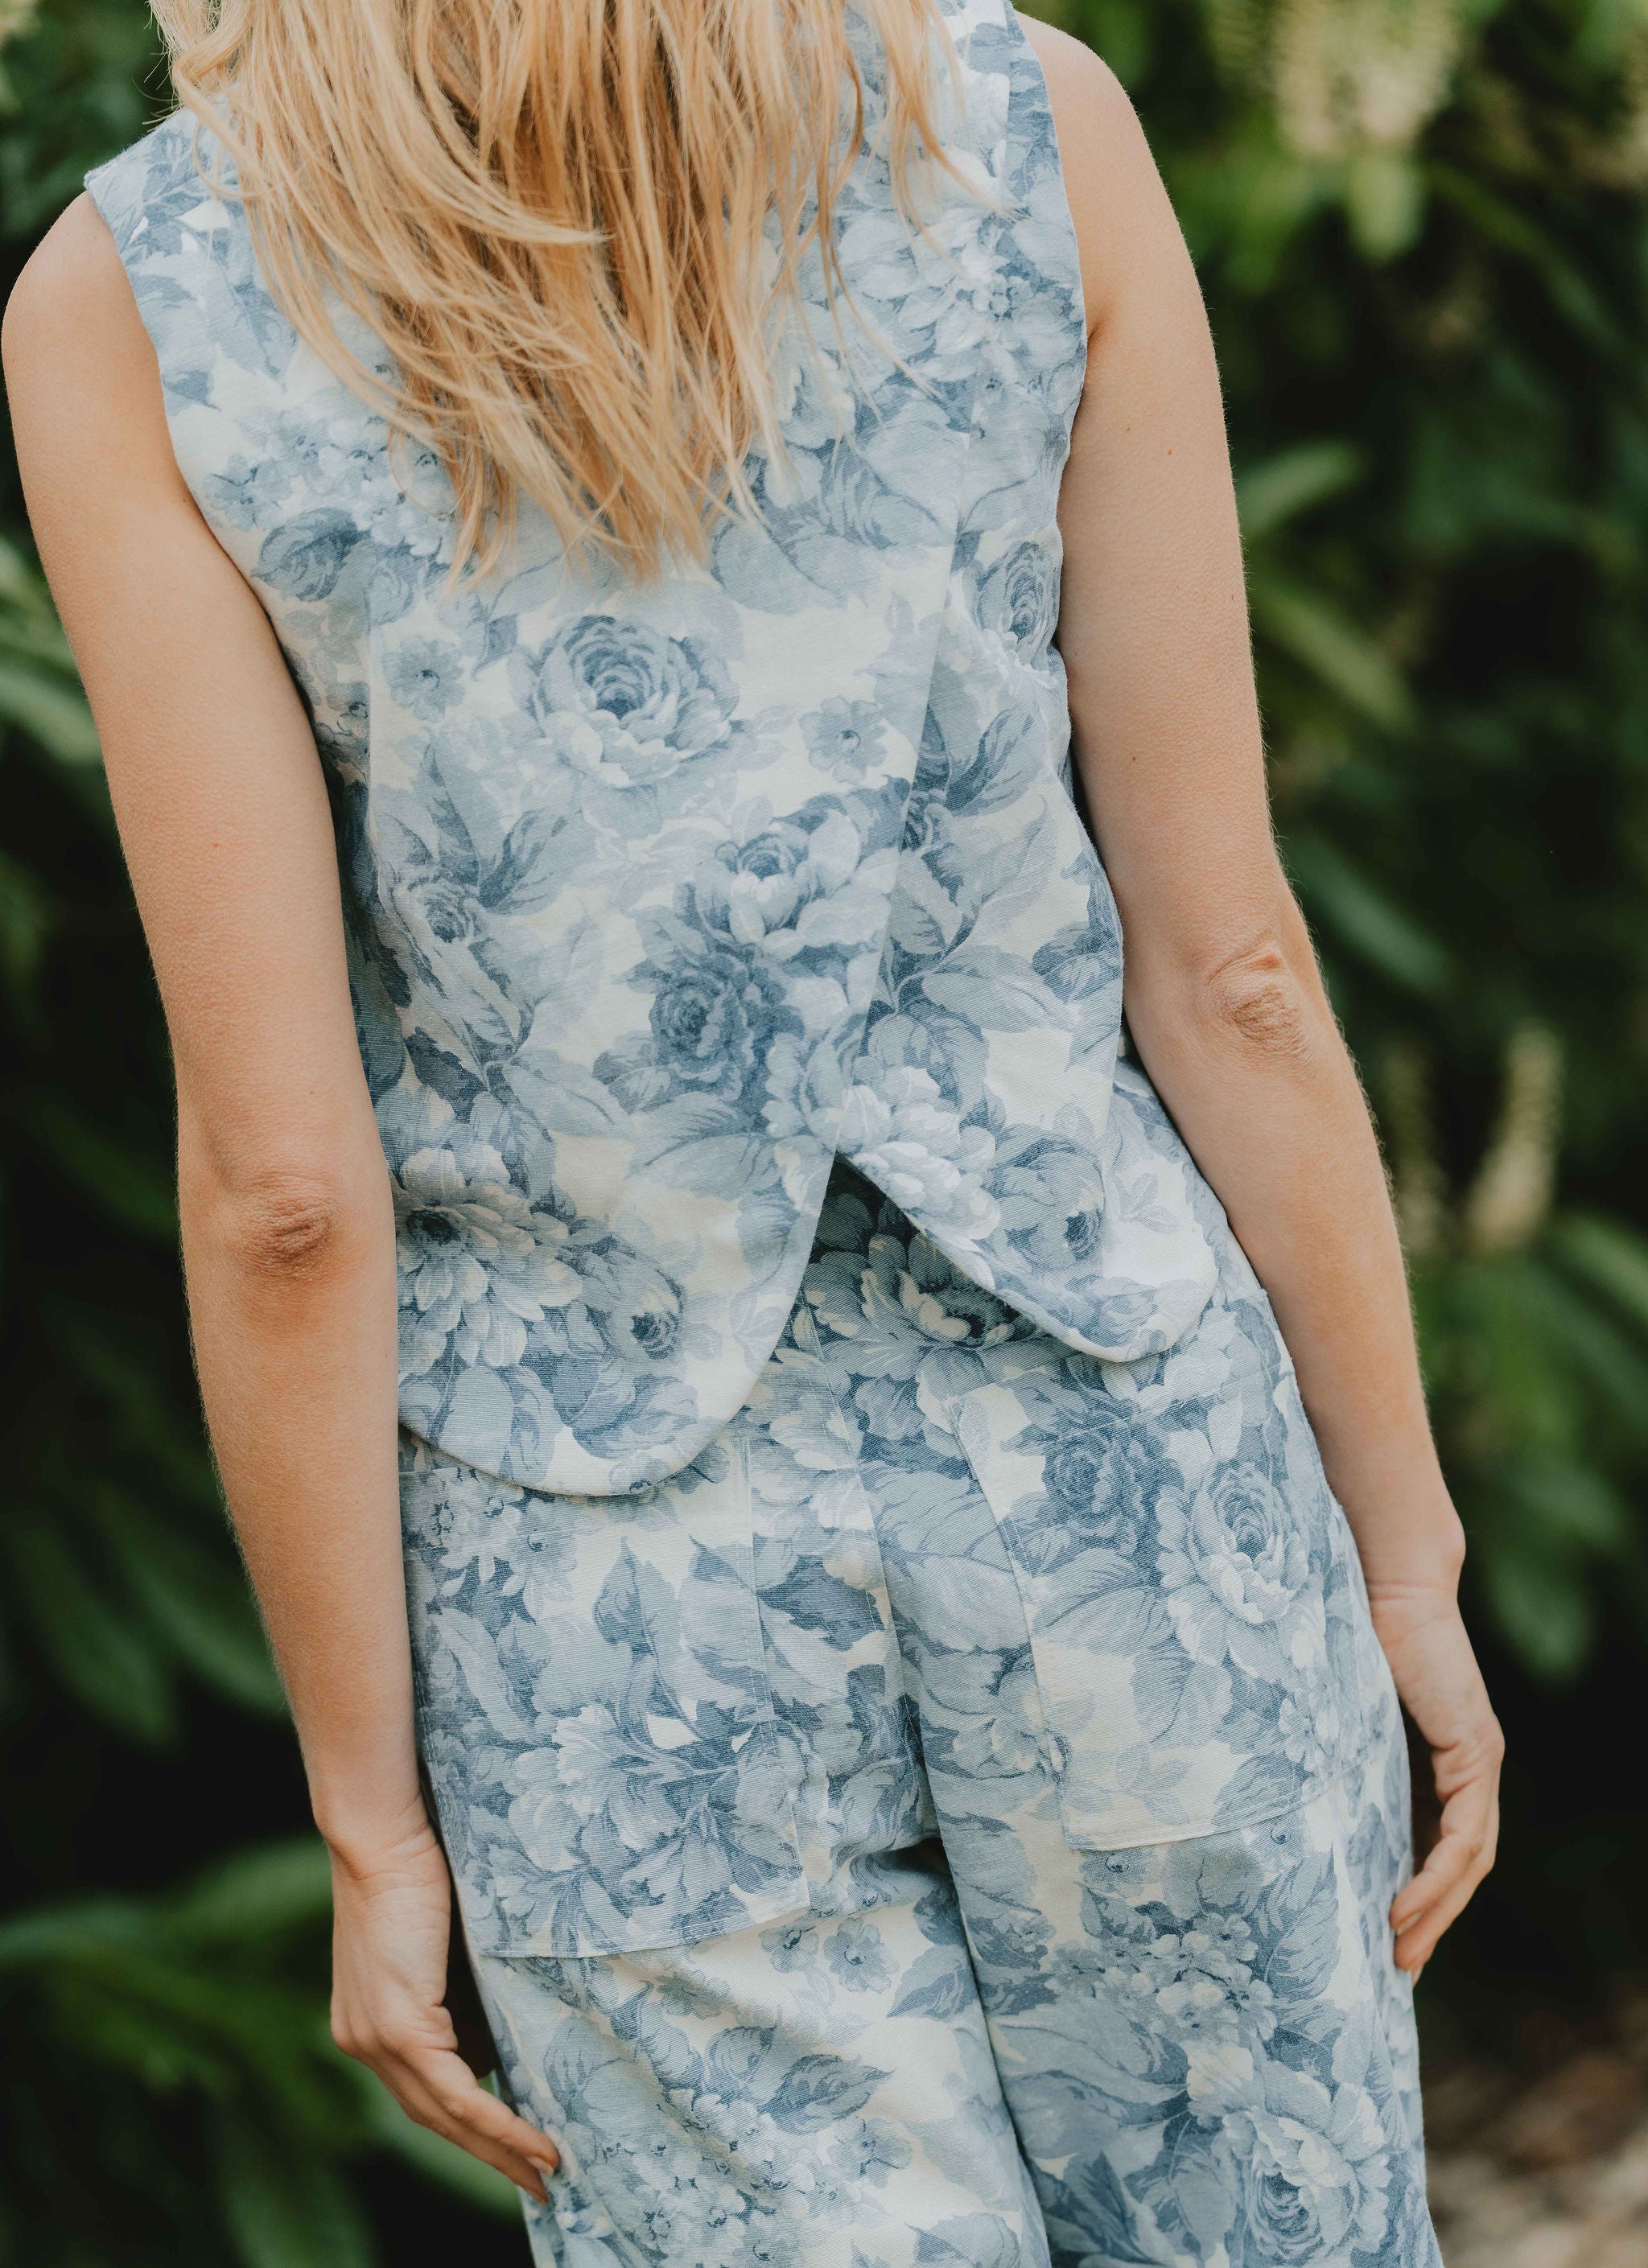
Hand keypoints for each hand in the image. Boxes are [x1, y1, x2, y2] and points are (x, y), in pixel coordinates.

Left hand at [327, 1814, 558, 2199]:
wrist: (386, 1834)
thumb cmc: (420, 1868)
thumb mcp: (444, 1946)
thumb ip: (460, 1993)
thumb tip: (501, 2035)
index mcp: (369, 2024)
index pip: (422, 2093)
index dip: (469, 2128)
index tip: (514, 2151)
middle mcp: (364, 2042)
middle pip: (432, 2119)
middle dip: (488, 2156)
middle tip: (538, 2184)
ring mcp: (376, 2039)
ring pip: (444, 2116)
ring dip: (500, 2150)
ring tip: (547, 2170)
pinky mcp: (398, 2027)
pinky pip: (454, 2094)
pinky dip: (498, 2122)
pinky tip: (533, 2141)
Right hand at [1366, 1578, 1502, 1982]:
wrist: (1383, 1576)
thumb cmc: (1344, 1628)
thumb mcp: (1333, 1709)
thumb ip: (1327, 1747)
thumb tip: (1268, 1787)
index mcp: (1435, 1755)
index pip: (1438, 1841)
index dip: (1418, 1893)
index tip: (1386, 1938)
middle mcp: (1468, 1763)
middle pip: (1461, 1864)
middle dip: (1430, 1920)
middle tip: (1396, 1968)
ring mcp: (1478, 1758)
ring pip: (1469, 1859)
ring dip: (1435, 1912)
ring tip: (1399, 1952)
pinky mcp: (1475, 1751)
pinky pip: (1466, 1835)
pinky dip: (1438, 1878)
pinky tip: (1405, 1908)